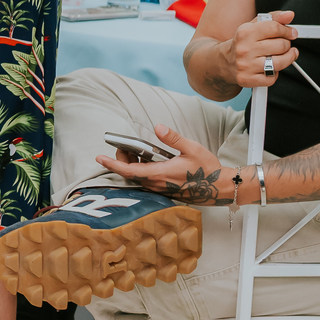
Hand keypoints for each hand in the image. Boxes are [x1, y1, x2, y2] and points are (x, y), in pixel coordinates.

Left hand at [96, 124, 226, 204]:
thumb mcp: (192, 148)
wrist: (219, 188)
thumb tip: (158, 127)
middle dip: (122, 160)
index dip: (113, 164)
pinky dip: (141, 170)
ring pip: (138, 178)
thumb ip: (173, 138)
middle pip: (131, 174)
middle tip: (122, 146)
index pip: (130, 170)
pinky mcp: (165, 191)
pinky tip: (148, 160)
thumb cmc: (207, 169)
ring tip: (134, 151)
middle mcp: (157, 184)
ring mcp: (161, 189)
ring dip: (132, 165)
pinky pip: (147, 181)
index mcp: (161, 174)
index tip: (100, 158)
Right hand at [226, 10, 297, 87]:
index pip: (275, 28)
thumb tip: (289, 15)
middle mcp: (244, 49)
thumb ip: (273, 18)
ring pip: (280, 63)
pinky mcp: (248, 79)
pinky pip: (272, 78)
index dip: (287, 31)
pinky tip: (269, 68)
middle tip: (281, 45)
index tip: (291, 33)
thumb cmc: (242, 44)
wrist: (224, 62)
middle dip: (286, 45)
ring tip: (283, 56)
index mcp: (245, 33)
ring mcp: (246, 65)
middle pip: (281, 45)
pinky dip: (274, 74)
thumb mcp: (254, 26)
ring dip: (286, 59)